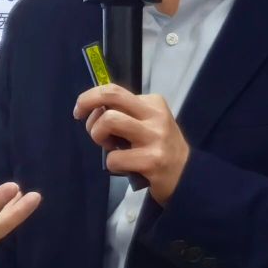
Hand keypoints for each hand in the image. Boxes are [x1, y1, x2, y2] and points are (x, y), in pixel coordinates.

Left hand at [73, 84, 189, 203]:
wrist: (187, 177)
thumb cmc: (160, 148)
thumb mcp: (147, 123)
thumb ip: (125, 114)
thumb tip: (93, 110)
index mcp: (152, 103)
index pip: (113, 90)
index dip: (90, 98)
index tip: (80, 111)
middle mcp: (155, 116)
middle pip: (111, 96)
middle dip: (88, 105)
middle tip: (84, 122)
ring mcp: (154, 137)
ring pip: (110, 121)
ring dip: (99, 135)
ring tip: (110, 148)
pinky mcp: (152, 160)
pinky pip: (114, 158)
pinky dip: (112, 164)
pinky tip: (126, 167)